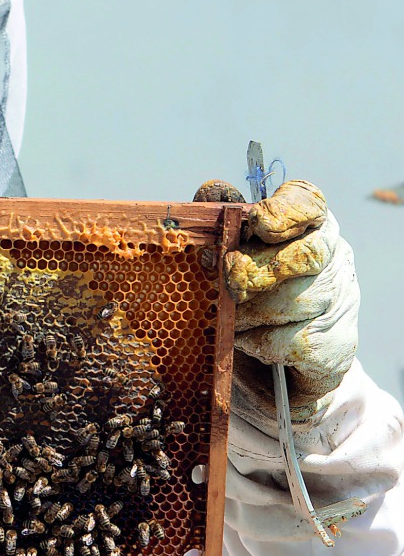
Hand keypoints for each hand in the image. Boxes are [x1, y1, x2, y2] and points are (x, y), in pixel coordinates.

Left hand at [194, 179, 358, 419]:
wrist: (265, 365)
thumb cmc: (241, 298)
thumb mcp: (224, 258)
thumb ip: (218, 222)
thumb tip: (214, 190)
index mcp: (305, 225)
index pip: (308, 203)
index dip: (286, 210)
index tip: (259, 222)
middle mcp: (332, 257)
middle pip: (307, 254)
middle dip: (259, 270)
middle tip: (232, 282)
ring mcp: (342, 299)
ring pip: (296, 302)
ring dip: (250, 315)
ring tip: (231, 320)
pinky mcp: (340, 342)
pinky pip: (296, 341)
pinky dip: (262, 343)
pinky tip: (251, 341)